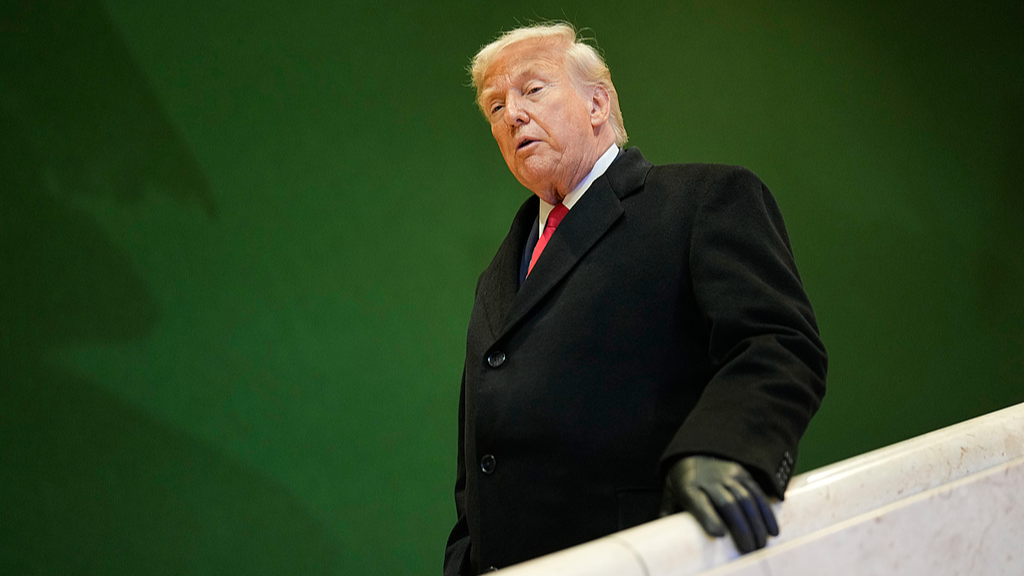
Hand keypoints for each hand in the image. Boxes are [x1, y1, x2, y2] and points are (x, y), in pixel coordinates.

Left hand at [659, 455, 778, 552]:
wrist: (692, 453)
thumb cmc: (681, 483)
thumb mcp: (670, 494)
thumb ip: (668, 512)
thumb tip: (663, 534)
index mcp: (688, 486)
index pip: (698, 501)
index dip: (709, 517)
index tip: (719, 534)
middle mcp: (709, 479)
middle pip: (728, 503)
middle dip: (741, 527)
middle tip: (749, 549)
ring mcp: (728, 474)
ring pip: (746, 498)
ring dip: (757, 523)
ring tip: (761, 544)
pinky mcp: (742, 472)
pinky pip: (757, 492)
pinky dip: (767, 512)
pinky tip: (772, 530)